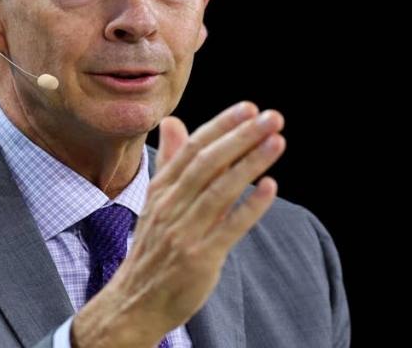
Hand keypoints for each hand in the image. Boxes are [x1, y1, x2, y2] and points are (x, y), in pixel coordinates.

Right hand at [72, 102, 285, 347]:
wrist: (135, 303)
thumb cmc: (154, 247)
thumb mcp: (155, 201)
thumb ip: (170, 161)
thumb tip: (174, 122)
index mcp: (162, 189)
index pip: (193, 149)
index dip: (222, 126)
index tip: (249, 108)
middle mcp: (171, 207)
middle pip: (208, 163)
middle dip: (241, 136)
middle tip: (272, 117)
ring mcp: (185, 232)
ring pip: (220, 190)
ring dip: (250, 162)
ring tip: (277, 141)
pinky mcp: (200, 258)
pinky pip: (228, 227)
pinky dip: (251, 206)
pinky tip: (271, 187)